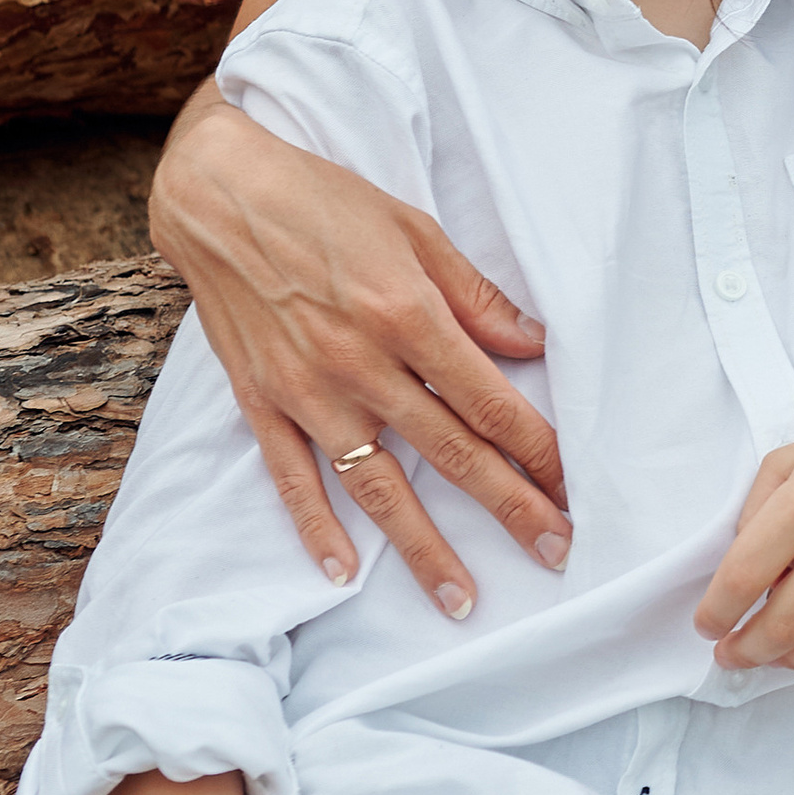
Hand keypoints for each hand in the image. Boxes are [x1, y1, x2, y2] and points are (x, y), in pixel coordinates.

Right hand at [151, 88, 567, 615]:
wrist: (219, 195)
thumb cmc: (325, 201)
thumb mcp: (415, 230)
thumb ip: (474, 296)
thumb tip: (533, 346)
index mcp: (407, 314)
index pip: (489, 401)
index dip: (538, 449)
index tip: (574, 488)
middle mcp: (360, 362)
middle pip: (450, 451)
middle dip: (509, 507)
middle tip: (555, 552)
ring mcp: (308, 390)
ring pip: (377, 484)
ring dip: (422, 547)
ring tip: (461, 599)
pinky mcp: (262, 401)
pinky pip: (293, 477)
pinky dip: (317, 528)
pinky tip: (343, 572)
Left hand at [696, 409, 793, 704]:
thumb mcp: (791, 460)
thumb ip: (752, 511)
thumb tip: (736, 575)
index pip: (741, 579)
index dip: (715, 614)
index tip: (708, 626)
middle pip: (779, 626)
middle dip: (745, 651)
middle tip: (732, 654)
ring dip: (788, 663)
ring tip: (777, 653)